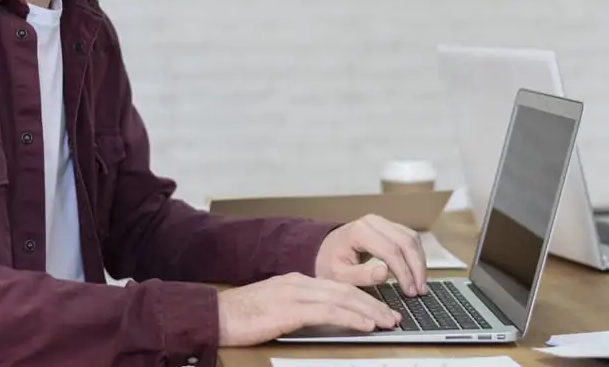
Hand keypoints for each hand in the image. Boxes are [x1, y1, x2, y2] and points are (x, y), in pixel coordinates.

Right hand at [216, 272, 402, 345]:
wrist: (215, 314)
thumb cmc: (241, 317)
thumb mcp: (274, 309)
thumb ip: (296, 310)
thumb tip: (320, 321)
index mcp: (296, 283)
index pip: (337, 288)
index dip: (362, 299)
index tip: (380, 311)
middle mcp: (299, 283)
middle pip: (345, 290)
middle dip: (373, 304)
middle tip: (393, 317)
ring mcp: (295, 294)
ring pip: (342, 299)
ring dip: (369, 311)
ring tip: (387, 321)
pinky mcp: (290, 308)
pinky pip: (329, 311)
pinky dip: (351, 317)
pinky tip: (365, 324)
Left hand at [314, 214, 427, 296]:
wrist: (325, 250)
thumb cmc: (331, 264)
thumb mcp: (339, 276)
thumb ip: (361, 275)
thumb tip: (385, 272)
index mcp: (360, 231)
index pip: (390, 250)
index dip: (404, 272)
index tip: (411, 292)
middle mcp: (373, 222)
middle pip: (405, 241)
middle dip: (416, 267)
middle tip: (420, 291)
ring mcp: (382, 222)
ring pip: (411, 238)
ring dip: (419, 262)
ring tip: (420, 285)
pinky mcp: (388, 226)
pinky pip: (409, 237)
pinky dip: (416, 255)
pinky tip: (416, 273)